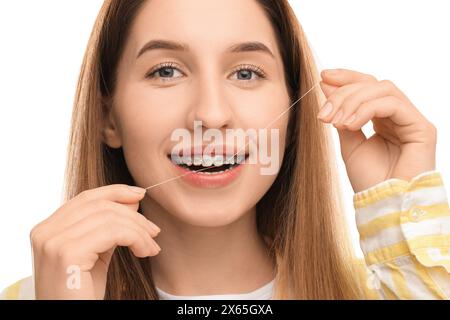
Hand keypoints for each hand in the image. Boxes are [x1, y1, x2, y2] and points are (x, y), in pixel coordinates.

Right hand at [30, 184, 159, 298]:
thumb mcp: (96, 254)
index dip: (115, 192)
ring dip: (139, 230)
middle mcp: (44, 232)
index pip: (86, 198)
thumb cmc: (82, 294)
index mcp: (47, 229)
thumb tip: (133, 200)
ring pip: (109, 217)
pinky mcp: (67, 253)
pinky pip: (113, 232)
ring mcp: (53, 242)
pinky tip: (144, 252)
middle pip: (99, 205)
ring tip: (151, 246)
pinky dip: (136, 238)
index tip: (140, 194)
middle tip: (153, 231)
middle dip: (133, 214)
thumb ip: (108, 227)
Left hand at [317, 68, 436, 192]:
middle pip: (373, 84)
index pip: (367, 87)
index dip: (346, 78)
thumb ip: (341, 115)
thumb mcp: (348, 142)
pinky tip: (349, 124)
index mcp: (382, 119)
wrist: (384, 204)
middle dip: (344, 91)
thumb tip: (326, 86)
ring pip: (382, 89)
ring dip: (352, 100)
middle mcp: (398, 116)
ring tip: (335, 120)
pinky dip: (366, 109)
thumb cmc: (369, 180)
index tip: (323, 77)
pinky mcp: (422, 127)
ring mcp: (411, 120)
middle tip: (324, 110)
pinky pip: (392, 104)